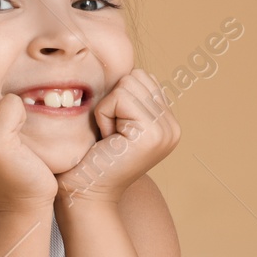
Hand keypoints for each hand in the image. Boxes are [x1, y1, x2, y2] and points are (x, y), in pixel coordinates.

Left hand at [56, 68, 179, 204]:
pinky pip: (119, 97)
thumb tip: (120, 61)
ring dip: (107, 108)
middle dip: (112, 101)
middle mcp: (173, 126)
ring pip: (128, 84)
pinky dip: (103, 115)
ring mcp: (167, 130)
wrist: (84, 194)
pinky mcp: (153, 133)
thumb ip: (126, 98)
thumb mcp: (113, 122)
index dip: (115, 97)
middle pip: (136, 76)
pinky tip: (107, 141)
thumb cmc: (87, 159)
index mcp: (166, 122)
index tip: (111, 131)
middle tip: (108, 135)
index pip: (141, 77)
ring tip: (108, 138)